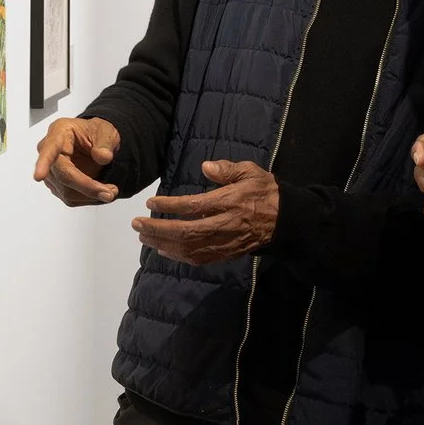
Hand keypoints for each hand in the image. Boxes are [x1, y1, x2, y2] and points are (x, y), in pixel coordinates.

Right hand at [34, 117, 121, 205]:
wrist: (96, 141)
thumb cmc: (95, 132)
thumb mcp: (106, 131)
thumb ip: (105, 143)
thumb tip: (102, 157)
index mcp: (59, 132)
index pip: (49, 149)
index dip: (44, 163)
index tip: (39, 175)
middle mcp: (50, 152)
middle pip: (62, 175)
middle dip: (86, 187)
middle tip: (109, 193)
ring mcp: (52, 170)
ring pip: (66, 192)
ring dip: (90, 196)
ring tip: (110, 191)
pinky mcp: (57, 184)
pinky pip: (70, 198)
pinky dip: (88, 198)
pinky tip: (99, 192)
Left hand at [133, 161, 277, 263]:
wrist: (287, 221)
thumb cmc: (266, 192)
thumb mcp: (251, 172)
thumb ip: (227, 169)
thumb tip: (205, 166)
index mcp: (229, 202)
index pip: (193, 206)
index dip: (169, 206)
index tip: (150, 203)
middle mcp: (225, 225)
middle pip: (186, 232)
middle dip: (158, 229)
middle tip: (137, 224)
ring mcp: (225, 242)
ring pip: (189, 248)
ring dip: (163, 243)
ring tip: (144, 236)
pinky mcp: (227, 254)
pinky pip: (199, 259)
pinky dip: (178, 256)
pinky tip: (164, 250)